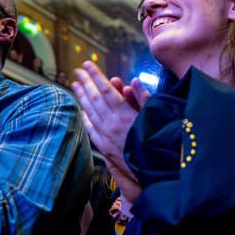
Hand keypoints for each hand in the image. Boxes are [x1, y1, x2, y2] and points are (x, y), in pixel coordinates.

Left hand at [72, 62, 144, 202]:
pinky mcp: (105, 147)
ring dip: (82, 97)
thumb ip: (144, 98)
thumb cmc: (158, 140)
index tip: (87, 65)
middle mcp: (111, 123)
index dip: (95, 76)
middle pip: (94, 99)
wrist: (154, 170)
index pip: (105, 90)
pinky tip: (82, 112)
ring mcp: (106, 136)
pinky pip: (92, 130)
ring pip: (90, 112)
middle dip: (86, 83)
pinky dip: (86, 118)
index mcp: (124, 113)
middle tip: (77, 71)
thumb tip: (133, 81)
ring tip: (75, 85)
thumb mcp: (156, 116)